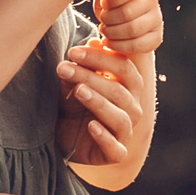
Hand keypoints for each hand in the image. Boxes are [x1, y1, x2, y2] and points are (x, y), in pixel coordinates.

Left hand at [57, 44, 148, 165]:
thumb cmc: (74, 104)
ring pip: (120, 117)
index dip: (100, 58)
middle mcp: (132, 108)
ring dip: (99, 102)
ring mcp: (125, 132)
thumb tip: (95, 41)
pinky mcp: (116, 154)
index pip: (123, 67)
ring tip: (78, 90)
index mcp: (128, 87)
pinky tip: (91, 126)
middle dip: (92, 77)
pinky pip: (116, 148)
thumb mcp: (76, 81)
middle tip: (64, 68)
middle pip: (120, 90)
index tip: (73, 52)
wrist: (63, 136)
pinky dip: (105, 137)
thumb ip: (86, 64)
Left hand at [91, 0, 163, 54]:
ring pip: (132, 29)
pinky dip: (118, 46)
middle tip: (102, 22)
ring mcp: (156, 19)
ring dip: (112, 33)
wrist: (119, 28)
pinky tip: (109, 43)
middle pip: (127, 12)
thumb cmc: (110, 8)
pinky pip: (137, 45)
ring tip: (104, 31)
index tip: (104, 4)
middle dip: (109, 19)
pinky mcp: (156, 37)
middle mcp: (151, 0)